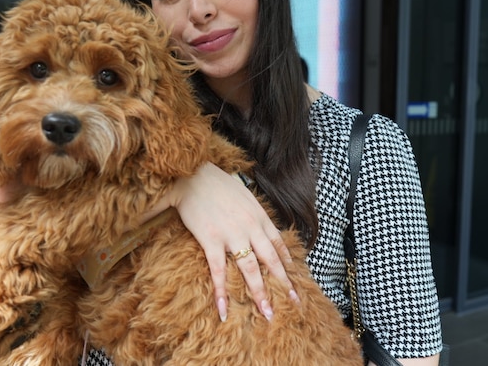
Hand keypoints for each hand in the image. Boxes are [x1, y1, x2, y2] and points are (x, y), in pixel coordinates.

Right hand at [165, 162, 297, 320]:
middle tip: (293, 303)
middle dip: (283, 285)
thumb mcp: (243, 195)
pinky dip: (222, 292)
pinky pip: (219, 271)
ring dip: (260, 294)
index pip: (278, 244)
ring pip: (250, 270)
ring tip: (267, 313)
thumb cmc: (216, 183)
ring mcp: (232, 235)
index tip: (295, 279)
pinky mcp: (211, 240)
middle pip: (270, 261)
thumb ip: (252, 212)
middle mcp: (251, 227)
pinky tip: (224, 310)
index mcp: (259, 216)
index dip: (287, 263)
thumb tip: (256, 223)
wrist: (192, 174)